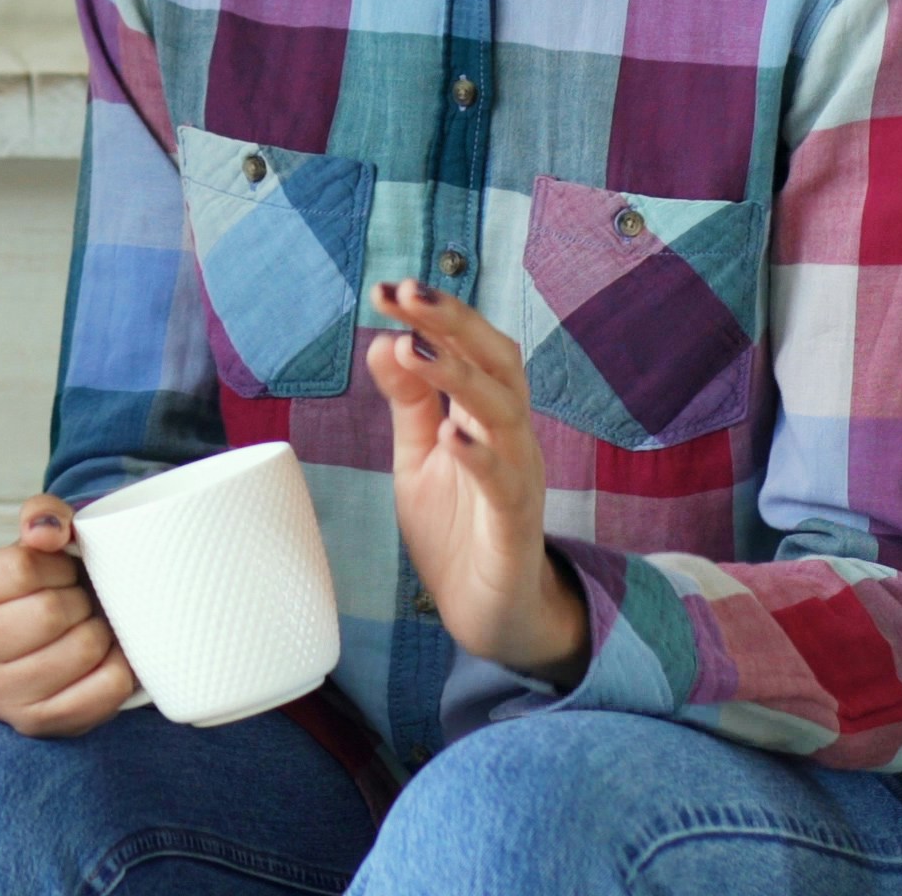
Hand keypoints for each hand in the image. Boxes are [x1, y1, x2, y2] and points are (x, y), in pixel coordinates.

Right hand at [0, 496, 141, 737]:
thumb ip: (41, 517)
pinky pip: (103, 690)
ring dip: (99, 631)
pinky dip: (119, 667)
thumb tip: (50, 531)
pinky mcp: (33, 725)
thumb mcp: (28, 543)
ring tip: (88, 626)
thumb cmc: (32, 591)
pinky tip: (106, 656)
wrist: (32, 649)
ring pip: (81, 650)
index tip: (61, 572)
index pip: (22, 568)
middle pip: (50, 612)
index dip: (58, 564)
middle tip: (79, 601)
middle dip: (79, 598)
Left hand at [365, 278, 589, 683]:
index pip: (469, 347)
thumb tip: (383, 340)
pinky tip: (450, 433)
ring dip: (460, 375)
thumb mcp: (419, 458)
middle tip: (408, 292)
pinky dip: (478, 454)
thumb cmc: (458, 528)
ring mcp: (519, 475)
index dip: (433, 315)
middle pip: (497, 361)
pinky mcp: (515, 522)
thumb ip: (408, 403)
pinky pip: (503, 482)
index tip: (385, 289)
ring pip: (504, 411)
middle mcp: (511, 434)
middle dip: (454, 322)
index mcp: (486, 413)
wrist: (489, 611)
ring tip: (417, 347)